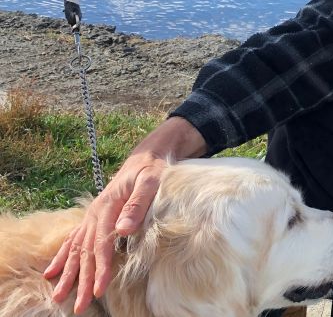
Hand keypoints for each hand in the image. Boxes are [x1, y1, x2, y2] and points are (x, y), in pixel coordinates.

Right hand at [43, 117, 206, 313]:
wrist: (145, 158)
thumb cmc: (151, 171)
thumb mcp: (150, 183)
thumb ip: (138, 206)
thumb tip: (124, 230)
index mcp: (107, 207)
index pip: (101, 244)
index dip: (99, 268)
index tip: (98, 289)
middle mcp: (95, 214)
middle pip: (84, 252)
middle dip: (80, 280)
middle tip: (77, 306)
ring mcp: (92, 217)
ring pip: (75, 249)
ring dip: (67, 273)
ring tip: (58, 296)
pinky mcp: (94, 219)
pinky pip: (73, 240)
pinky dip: (62, 257)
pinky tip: (52, 272)